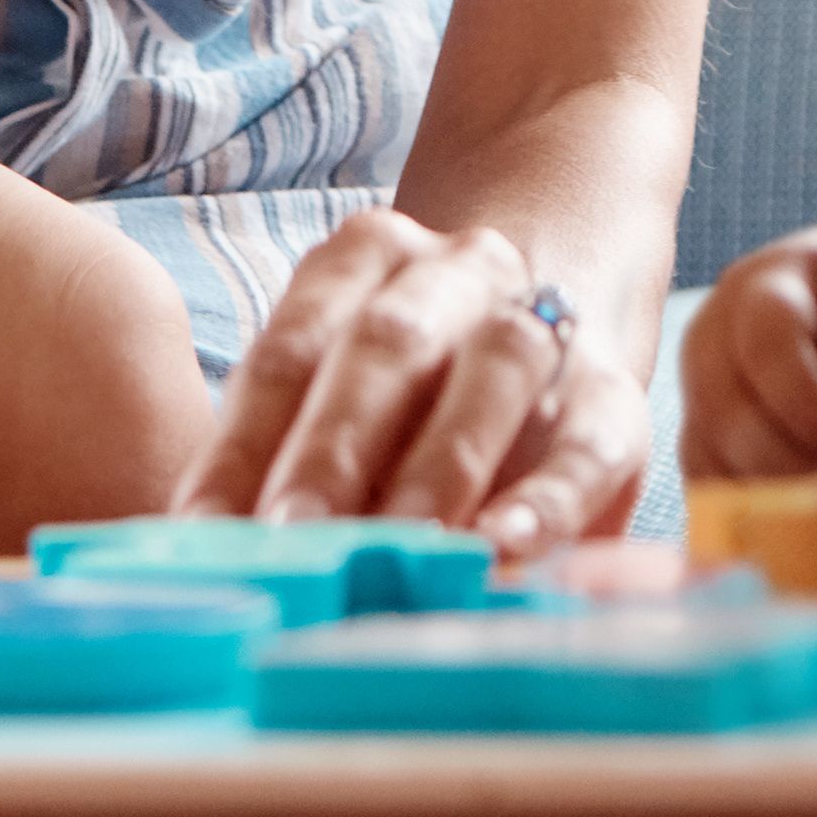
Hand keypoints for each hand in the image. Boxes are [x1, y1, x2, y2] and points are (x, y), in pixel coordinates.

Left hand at [173, 207, 647, 552]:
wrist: (559, 297)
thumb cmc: (416, 384)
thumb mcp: (342, 387)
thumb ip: (283, 456)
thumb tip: (207, 558)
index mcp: (368, 258)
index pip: (290, 347)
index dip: (240, 444)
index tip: (203, 533)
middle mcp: (458, 272)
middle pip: (387, 345)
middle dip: (333, 447)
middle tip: (290, 539)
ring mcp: (544, 320)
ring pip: (495, 367)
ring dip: (440, 467)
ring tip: (399, 551)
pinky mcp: (614, 394)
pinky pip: (589, 439)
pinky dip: (549, 497)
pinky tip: (506, 548)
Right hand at [680, 202, 816, 478]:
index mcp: (767, 286)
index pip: (767, 347)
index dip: (808, 408)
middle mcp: (714, 330)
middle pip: (723, 408)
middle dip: (783, 462)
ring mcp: (695, 380)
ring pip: (703, 448)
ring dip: (760, 491)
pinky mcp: (696, 421)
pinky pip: (700, 473)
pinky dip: (739, 503)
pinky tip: (789, 519)